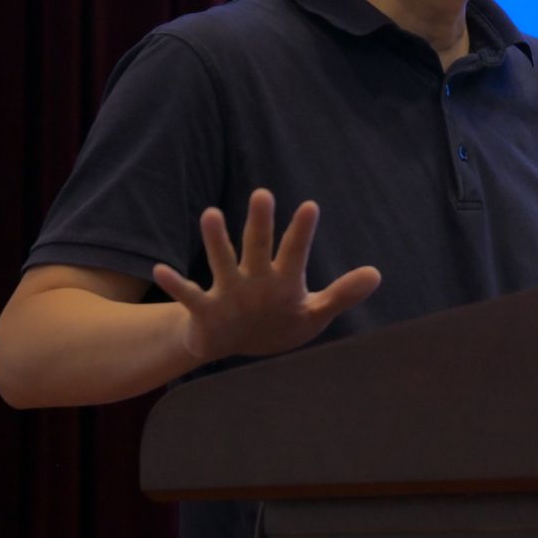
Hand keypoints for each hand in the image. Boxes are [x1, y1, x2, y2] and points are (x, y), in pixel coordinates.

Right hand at [151, 188, 381, 362]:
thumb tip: (377, 274)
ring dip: (217, 241)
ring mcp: (228, 290)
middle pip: (257, 245)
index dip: (302, 232)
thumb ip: (342, 295)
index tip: (310, 206)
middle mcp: (254, 277)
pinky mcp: (205, 310)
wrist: (236, 343)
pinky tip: (161, 270)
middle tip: (262, 193)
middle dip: (260, 223)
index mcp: (283, 278)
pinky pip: (189, 295)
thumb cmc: (277, 321)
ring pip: (222, 261)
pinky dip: (176, 284)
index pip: (294, 250)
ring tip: (211, 214)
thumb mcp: (314, 313)